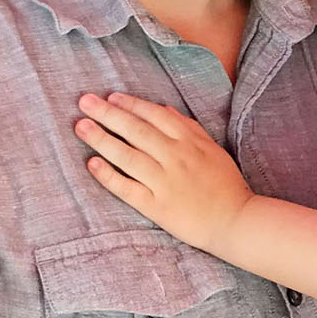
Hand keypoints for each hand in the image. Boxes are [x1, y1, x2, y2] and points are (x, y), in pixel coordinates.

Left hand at [74, 93, 251, 253]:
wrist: (235, 221)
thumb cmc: (225, 185)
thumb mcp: (212, 149)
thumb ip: (189, 128)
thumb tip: (163, 109)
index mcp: (190, 141)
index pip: (155, 115)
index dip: (131, 104)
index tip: (110, 97)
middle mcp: (176, 157)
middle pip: (136, 130)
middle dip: (108, 113)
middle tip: (84, 101)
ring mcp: (165, 182)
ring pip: (127, 156)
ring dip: (101, 139)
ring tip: (80, 126)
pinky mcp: (156, 206)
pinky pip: (126, 188)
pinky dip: (108, 175)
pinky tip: (91, 163)